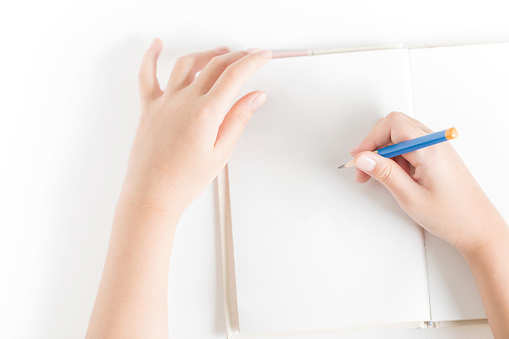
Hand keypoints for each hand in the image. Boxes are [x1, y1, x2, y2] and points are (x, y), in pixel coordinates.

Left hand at [121, 40, 270, 215]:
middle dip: (237, 56)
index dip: (252, 62)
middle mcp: (183, 102)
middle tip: (250, 56)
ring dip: (207, 53)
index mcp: (204, 113)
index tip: (262, 56)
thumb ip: (239, 119)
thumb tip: (255, 98)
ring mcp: (164, 102)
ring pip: (187, 64)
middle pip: (215, 65)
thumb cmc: (183, 181)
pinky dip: (151, 56)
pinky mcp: (149, 107)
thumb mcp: (221, 153)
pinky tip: (156, 45)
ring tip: (220, 52)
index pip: (234, 76)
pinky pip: (147, 75)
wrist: (152, 194)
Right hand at [351, 112, 506, 255]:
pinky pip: (410, 146)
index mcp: (429, 149)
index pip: (393, 125)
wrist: (478, 228)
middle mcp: (435, 143)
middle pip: (395, 126)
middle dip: (375, 144)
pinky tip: (392, 175)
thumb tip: (363, 158)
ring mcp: (437, 148)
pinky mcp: (437, 156)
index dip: (371, 139)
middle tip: (364, 167)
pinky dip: (396, 157)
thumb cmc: (452, 216)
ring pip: (401, 136)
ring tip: (376, 175)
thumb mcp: (410, 197)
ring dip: (384, 152)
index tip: (359, 157)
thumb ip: (384, 173)